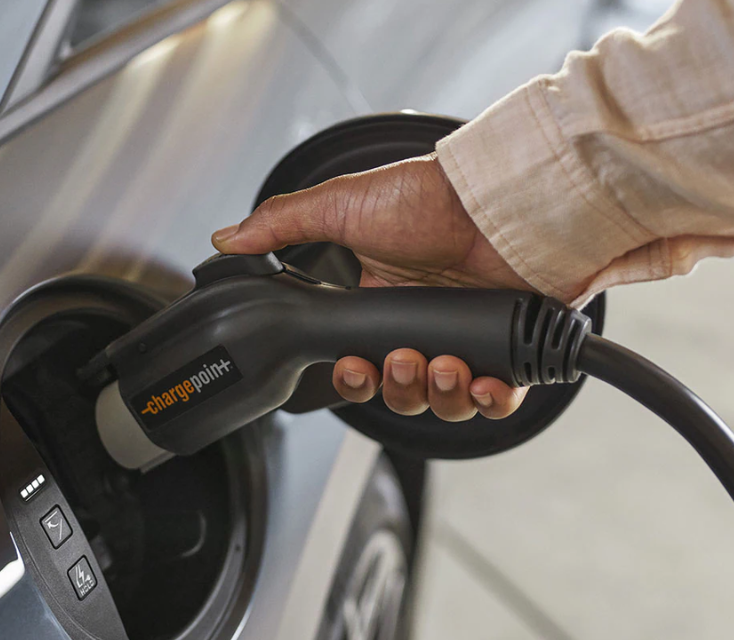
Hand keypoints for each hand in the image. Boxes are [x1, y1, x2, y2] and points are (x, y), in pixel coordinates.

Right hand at [213, 153, 532, 420]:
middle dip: (396, 388)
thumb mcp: (339, 206)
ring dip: (437, 394)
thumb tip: (226, 240)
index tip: (353, 366)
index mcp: (380, 303)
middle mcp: (422, 325)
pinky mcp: (507, 348)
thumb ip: (281, 226)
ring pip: (444, 401)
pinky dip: (489, 401)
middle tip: (398, 359)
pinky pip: (499, 399)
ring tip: (441, 363)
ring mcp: (466, 338)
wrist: (491, 201)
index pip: (360, 363)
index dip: (355, 378)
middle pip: (400, 392)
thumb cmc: (424, 199)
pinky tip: (479, 381)